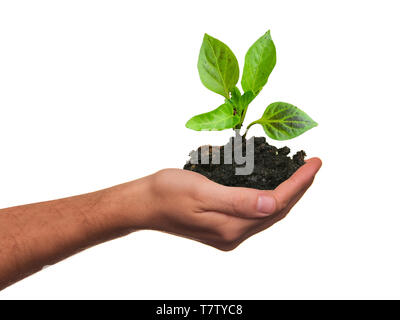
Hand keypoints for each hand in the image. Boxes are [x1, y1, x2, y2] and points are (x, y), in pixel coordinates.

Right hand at [143, 158, 321, 250]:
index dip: (298, 183)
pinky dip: (267, 196)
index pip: (276, 203)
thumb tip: (273, 204)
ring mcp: (228, 232)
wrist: (145, 204)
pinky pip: (254, 212)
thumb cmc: (167, 193)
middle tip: (311, 165)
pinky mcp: (222, 227)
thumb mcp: (201, 191)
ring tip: (298, 173)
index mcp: (230, 227)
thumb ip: (238, 201)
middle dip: (298, 188)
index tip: (314, 162)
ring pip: (267, 212)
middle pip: (276, 211)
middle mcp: (234, 234)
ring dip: (285, 192)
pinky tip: (271, 184)